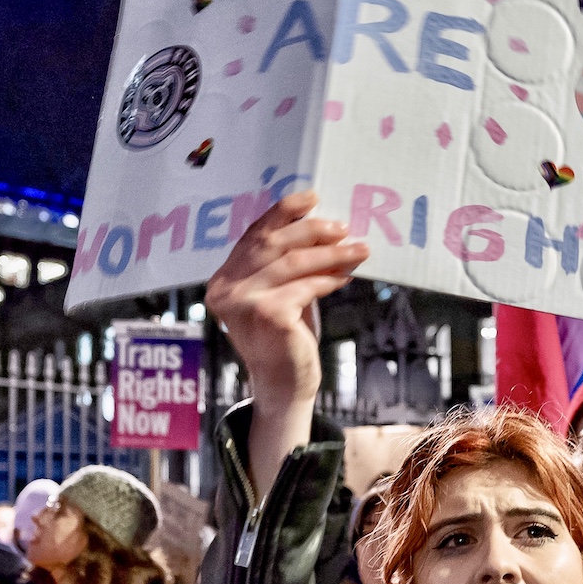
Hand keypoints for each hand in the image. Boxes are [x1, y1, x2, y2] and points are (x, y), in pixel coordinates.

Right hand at [205, 191, 366, 497]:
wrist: (283, 385)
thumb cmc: (285, 338)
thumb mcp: (281, 294)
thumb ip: (286, 264)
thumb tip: (321, 226)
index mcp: (223, 279)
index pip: (254, 235)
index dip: (282, 212)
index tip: (312, 198)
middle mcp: (225, 289)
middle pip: (272, 243)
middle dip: (312, 230)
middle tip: (343, 227)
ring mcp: (242, 302)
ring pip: (292, 263)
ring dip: (331, 254)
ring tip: (359, 249)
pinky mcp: (267, 315)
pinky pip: (304, 286)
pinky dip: (328, 279)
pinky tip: (345, 277)